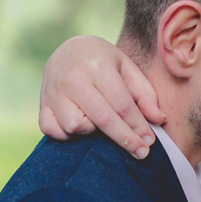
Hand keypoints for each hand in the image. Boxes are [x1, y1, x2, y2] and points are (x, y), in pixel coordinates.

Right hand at [39, 35, 165, 158]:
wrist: (68, 49)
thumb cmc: (104, 61)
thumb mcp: (127, 69)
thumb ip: (144, 94)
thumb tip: (158, 119)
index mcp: (98, 66)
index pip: (121, 105)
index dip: (137, 126)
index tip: (150, 142)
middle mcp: (73, 79)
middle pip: (102, 119)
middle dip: (125, 139)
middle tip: (142, 152)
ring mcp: (54, 92)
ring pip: (75, 126)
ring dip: (92, 132)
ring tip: (101, 123)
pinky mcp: (42, 104)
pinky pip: (52, 130)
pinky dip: (65, 135)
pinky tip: (80, 127)